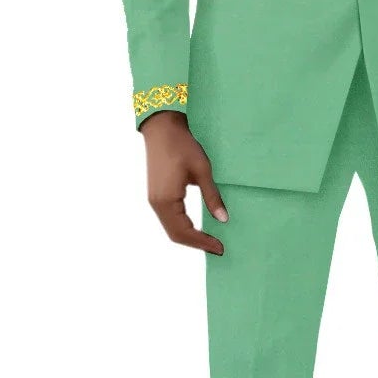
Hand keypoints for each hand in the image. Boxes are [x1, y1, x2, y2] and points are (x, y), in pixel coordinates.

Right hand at [139, 110, 228, 253]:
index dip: (203, 242)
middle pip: (175, 234)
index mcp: (166, 201)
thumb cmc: (183, 147)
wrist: (162, 129)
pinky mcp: (156, 195)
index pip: (184, 232)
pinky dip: (182, 227)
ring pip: (171, 228)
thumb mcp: (203, 171)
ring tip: (209, 240)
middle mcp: (157, 204)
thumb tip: (223, 219)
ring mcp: (154, 200)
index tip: (220, 248)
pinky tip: (196, 228)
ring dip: (189, 237)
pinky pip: (169, 219)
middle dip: (196, 243)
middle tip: (217, 248)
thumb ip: (212, 197)